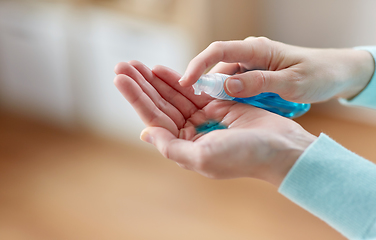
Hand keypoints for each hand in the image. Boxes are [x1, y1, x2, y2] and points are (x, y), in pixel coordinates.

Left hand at [114, 61, 316, 186]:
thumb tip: (144, 134)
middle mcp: (190, 133)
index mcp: (184, 147)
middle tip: (123, 65)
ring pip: (173, 96)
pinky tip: (161, 70)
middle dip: (141, 85)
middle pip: (159, 105)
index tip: (120, 78)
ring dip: (155, 80)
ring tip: (137, 64)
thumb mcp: (204, 156)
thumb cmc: (245, 156)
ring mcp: (203, 118)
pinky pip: (192, 90)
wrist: (281, 148)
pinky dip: (178, 80)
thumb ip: (172, 147)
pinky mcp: (217, 105)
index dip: (136, 98)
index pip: (154, 119)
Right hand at [179, 37, 374, 102]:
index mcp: (257, 49)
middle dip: (202, 84)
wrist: (336, 73)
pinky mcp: (256, 75)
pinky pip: (235, 85)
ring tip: (207, 113)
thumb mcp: (290, 83)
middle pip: (216, 66)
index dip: (198, 65)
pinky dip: (228, 97)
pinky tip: (226, 110)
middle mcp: (250, 53)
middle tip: (192, 107)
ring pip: (224, 78)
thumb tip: (225, 87)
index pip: (218, 50)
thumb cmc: (317, 74)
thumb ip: (258, 84)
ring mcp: (252, 64)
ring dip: (215, 93)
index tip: (186, 82)